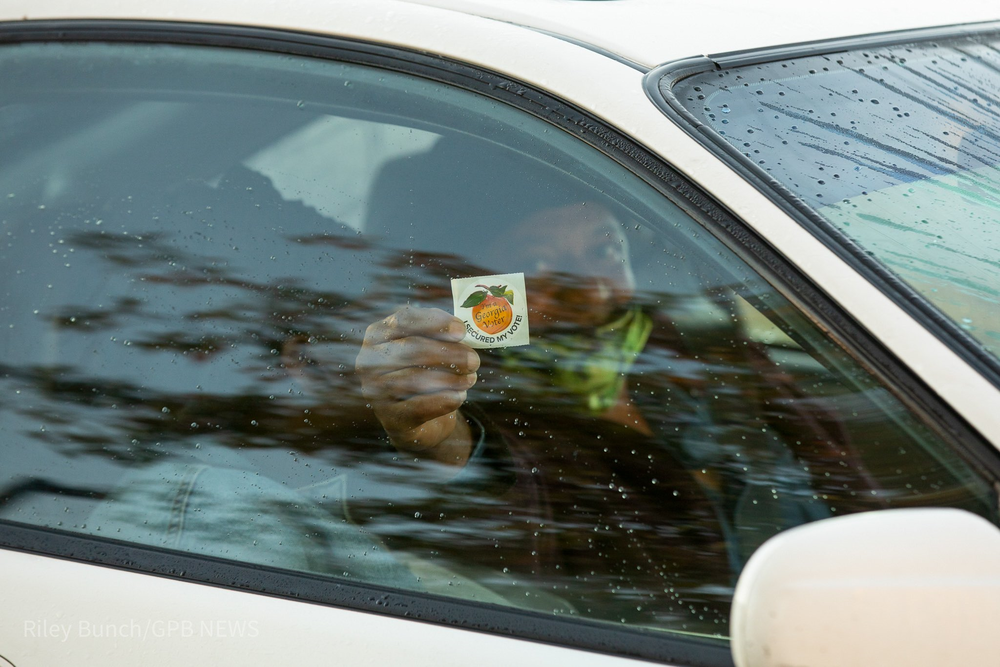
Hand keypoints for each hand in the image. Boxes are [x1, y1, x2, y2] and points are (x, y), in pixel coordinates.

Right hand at [356, 305, 479, 464]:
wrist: (417, 417)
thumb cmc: (424, 371)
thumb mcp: (428, 347)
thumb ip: (442, 335)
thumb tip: (463, 329)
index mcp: (378, 334)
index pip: (404, 320)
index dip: (435, 323)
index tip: (462, 331)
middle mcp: (369, 360)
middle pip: (411, 350)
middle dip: (448, 353)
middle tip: (474, 360)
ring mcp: (375, 390)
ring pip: (413, 379)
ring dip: (449, 378)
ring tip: (471, 378)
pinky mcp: (390, 417)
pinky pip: (418, 407)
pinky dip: (443, 401)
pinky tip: (459, 397)